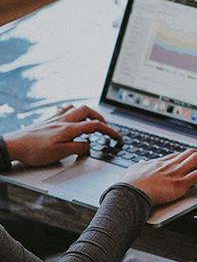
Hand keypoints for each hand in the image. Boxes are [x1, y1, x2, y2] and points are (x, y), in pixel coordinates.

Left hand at [3, 105, 121, 166]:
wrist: (13, 145)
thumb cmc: (34, 151)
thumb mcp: (59, 154)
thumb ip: (77, 148)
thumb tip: (88, 145)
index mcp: (69, 128)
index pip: (96, 126)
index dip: (110, 131)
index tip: (117, 137)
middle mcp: (64, 120)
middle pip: (88, 111)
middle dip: (100, 117)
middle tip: (105, 126)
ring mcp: (55, 118)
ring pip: (76, 108)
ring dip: (87, 112)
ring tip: (91, 120)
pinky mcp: (47, 120)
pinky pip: (63, 109)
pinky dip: (71, 111)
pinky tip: (70, 116)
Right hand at [121, 149, 196, 205]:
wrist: (129, 194)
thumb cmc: (128, 186)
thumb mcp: (132, 171)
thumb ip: (139, 167)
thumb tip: (139, 164)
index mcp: (158, 163)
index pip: (177, 155)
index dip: (188, 156)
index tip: (193, 158)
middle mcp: (169, 165)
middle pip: (190, 153)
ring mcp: (176, 173)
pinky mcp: (180, 183)